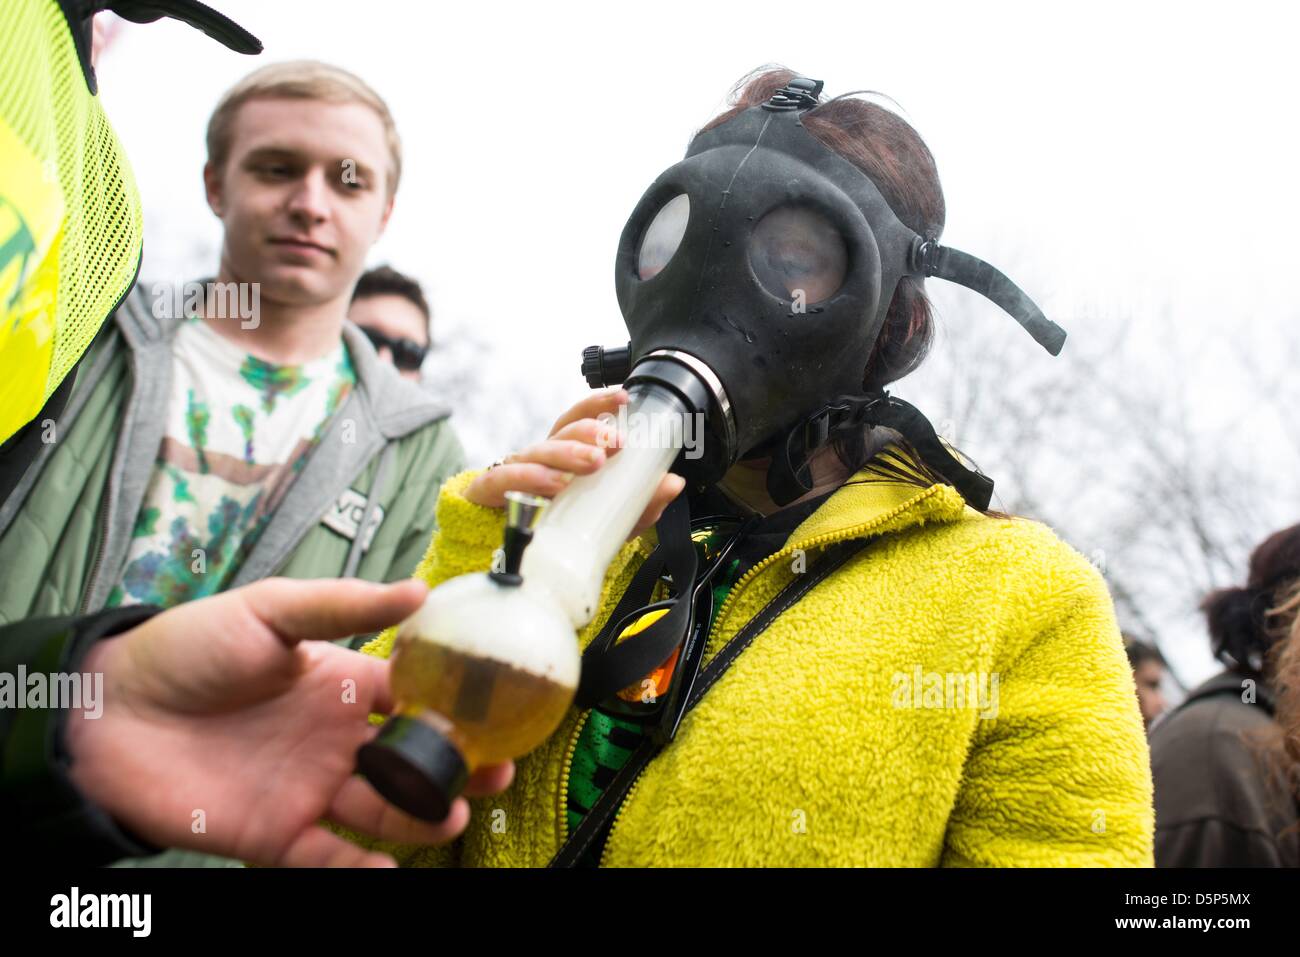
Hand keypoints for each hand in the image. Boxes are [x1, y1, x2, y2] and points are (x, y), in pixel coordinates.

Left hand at [65, 578, 513, 866]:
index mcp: (340, 684)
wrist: (109, 709)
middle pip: (409, 762)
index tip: (497, 711)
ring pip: (382, 811)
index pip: (413, 699)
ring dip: (421, 817)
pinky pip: (328, 857)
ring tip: (453, 813)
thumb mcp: (270, 610)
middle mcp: (333, 739)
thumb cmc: (187, 648)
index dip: (455, 706)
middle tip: (495, 771)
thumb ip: (344, 604)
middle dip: (456, 769)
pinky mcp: (273, 833)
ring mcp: (307, 788)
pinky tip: (390, 865)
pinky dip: (361, 867)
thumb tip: (420, 591)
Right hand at [465, 388, 685, 538]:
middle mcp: (540, 456)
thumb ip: (641, 502)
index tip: (623, 398)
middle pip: (561, 433)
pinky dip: (527, 479)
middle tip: (614, 443)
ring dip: (564, 454)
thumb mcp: (610, 518)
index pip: (579, 418)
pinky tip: (551, 485)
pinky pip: (503, 481)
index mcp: (564, 453)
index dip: (598, 404)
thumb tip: (673, 483)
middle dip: (589, 432)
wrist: (517, 560)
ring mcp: (513, 473)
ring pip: (535, 452)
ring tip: (590, 464)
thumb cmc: (561, 526)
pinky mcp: (490, 494)